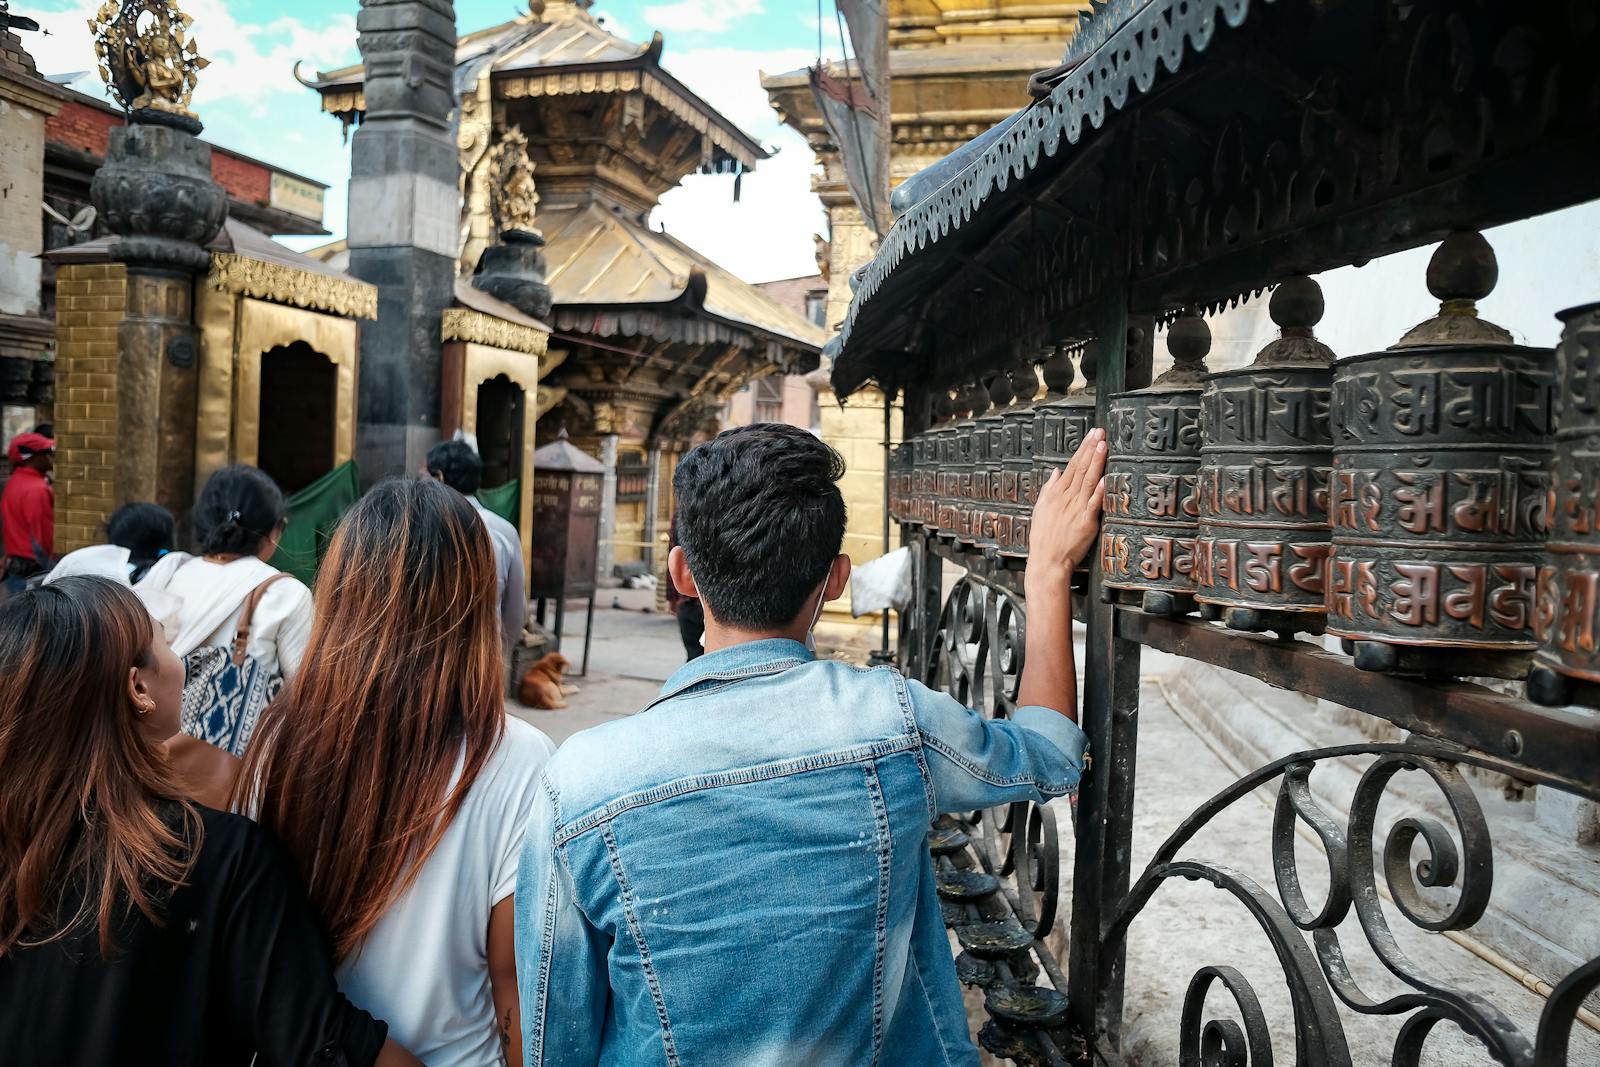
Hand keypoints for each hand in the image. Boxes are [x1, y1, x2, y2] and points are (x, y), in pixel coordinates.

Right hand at [1027, 427, 1107, 581]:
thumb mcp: (1040, 510)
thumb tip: (1055, 472)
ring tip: (1103, 446)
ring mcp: (1076, 510)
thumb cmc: (1043, 539)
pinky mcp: (1086, 523)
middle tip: (1100, 432)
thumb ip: (1048, 490)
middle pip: (1081, 469)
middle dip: (1091, 449)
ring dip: (1096, 462)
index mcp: (1056, 494)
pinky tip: (1106, 479)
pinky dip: (1099, 492)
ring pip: (1088, 481)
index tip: (1092, 435)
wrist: (1047, 561)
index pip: (1072, 466)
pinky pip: (1094, 505)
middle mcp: (1066, 499)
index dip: (1083, 450)